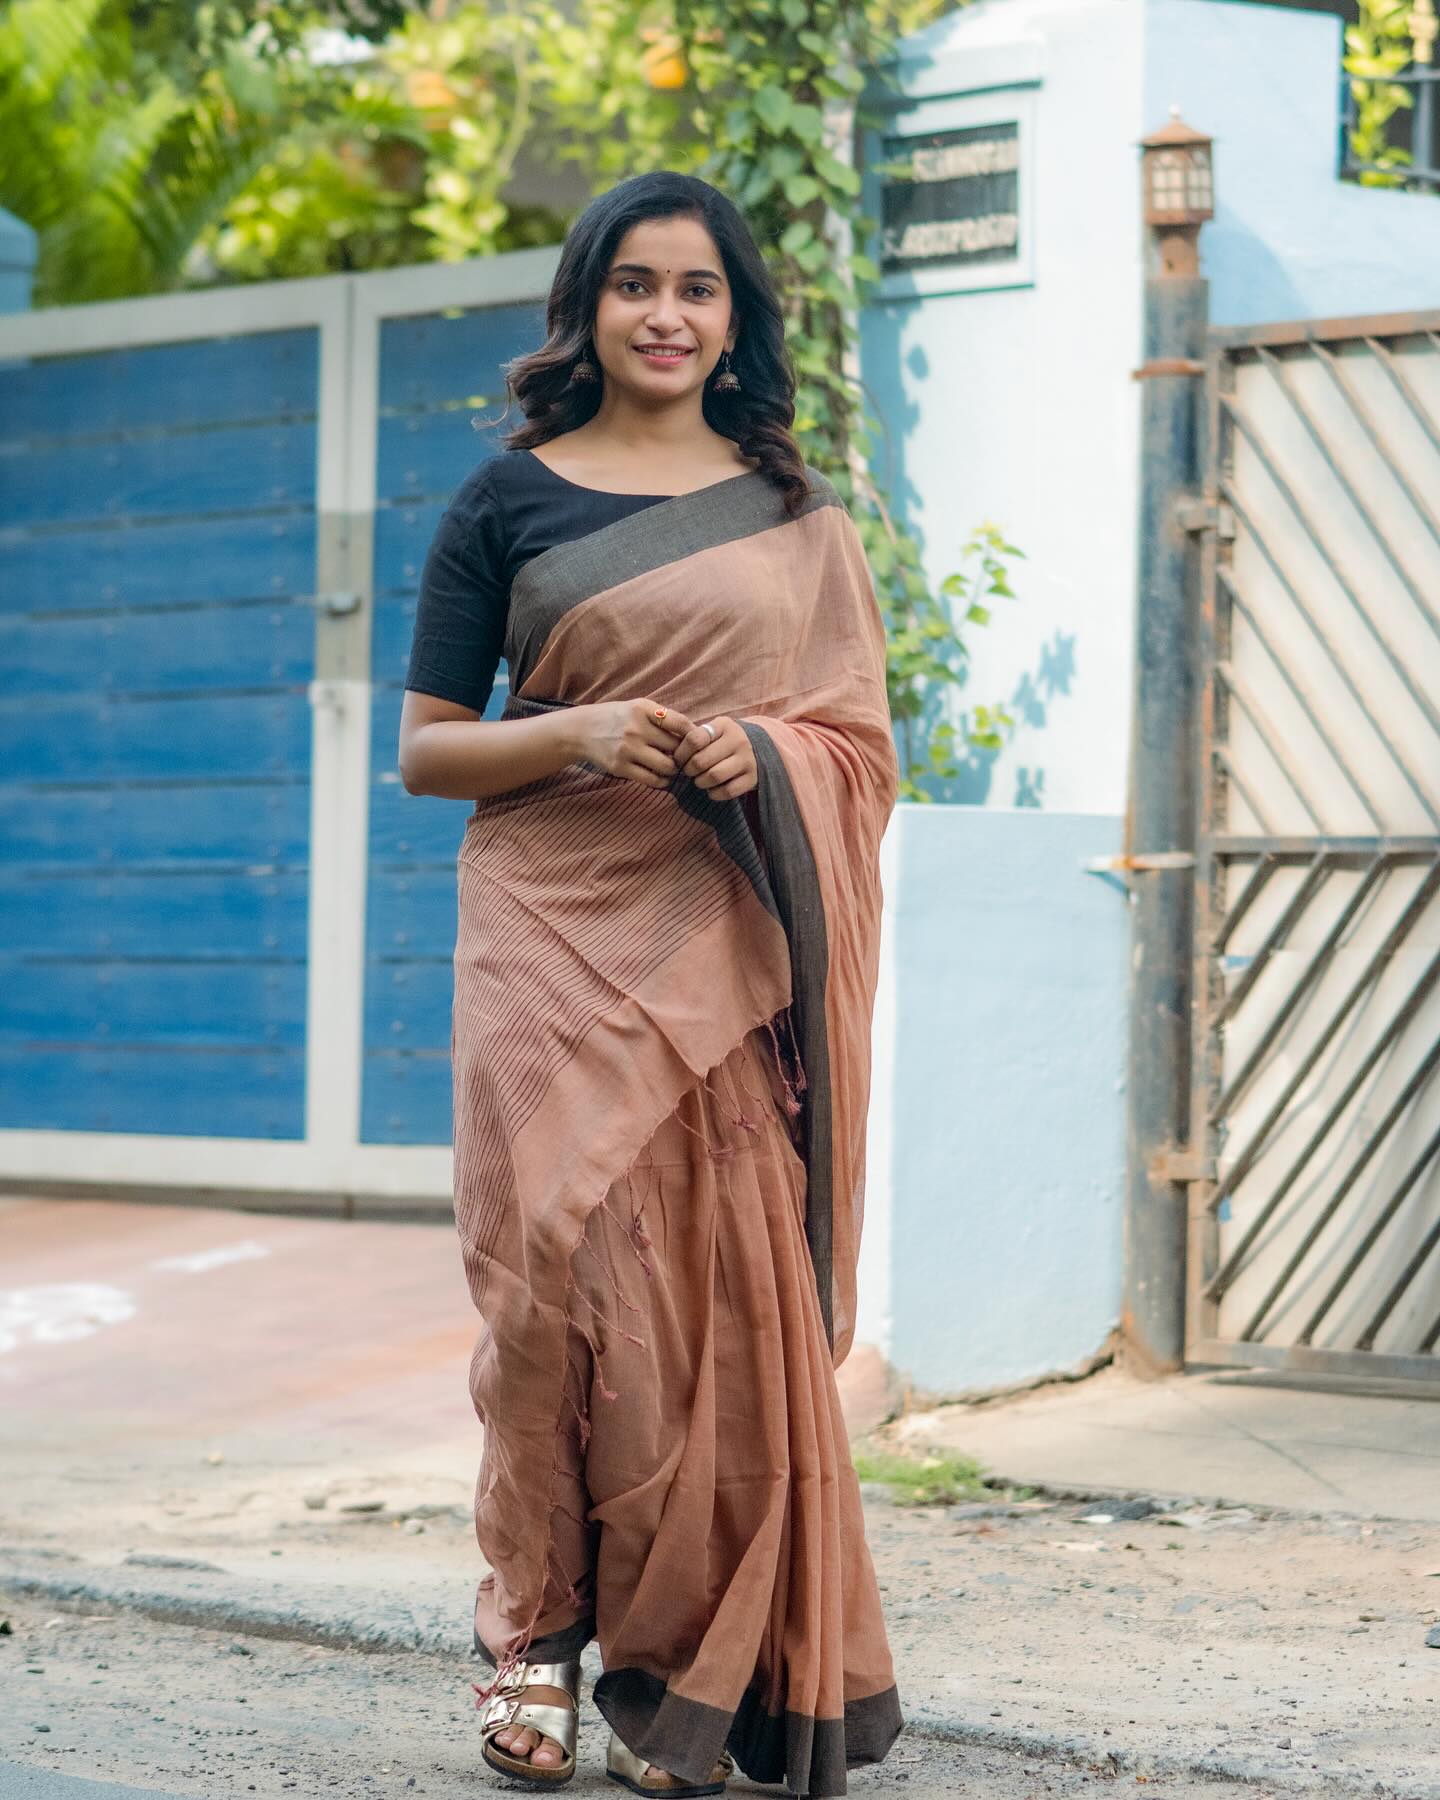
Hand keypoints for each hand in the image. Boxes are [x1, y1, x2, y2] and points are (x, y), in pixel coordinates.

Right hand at [574, 699, 696, 786]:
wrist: (582, 731)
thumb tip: (695, 734)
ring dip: (674, 769)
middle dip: (684, 754)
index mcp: (642, 709)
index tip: (697, 741)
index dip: (694, 735)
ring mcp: (627, 749)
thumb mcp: (637, 707)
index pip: (681, 723)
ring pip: (667, 766)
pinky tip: (662, 776)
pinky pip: (652, 780)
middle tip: (685, 758)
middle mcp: (635, 728)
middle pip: (676, 747)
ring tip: (673, 766)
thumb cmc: (616, 718)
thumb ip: (663, 717)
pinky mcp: (620, 767)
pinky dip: (662, 781)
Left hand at [667, 714, 757, 800]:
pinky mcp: (753, 778)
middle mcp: (738, 741)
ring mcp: (748, 760)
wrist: (759, 748)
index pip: (694, 739)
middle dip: (689, 770)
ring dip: (700, 782)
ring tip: (699, 781)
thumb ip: (694, 738)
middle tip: (688, 772)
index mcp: (724, 726)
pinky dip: (715, 794)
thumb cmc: (724, 741)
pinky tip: (712, 789)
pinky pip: (728, 791)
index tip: (678, 759)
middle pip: (701, 760)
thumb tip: (669, 754)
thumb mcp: (713, 731)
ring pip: (714, 776)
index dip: (681, 752)